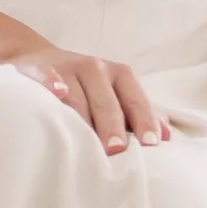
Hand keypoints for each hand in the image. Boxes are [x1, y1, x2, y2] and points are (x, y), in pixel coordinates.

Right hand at [6, 45, 167, 154]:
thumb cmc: (86, 86)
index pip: (135, 99)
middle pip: (106, 100)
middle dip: (112, 125)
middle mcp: (95, 68)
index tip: (151, 144)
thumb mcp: (114, 93)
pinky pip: (46, 74)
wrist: (40, 58)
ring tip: (85, 142)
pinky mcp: (39, 68)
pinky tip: (58, 94)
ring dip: (82, 117)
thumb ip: (138, 113)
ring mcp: (66, 67)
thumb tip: (167, 136)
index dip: (144, 120)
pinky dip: (52, 82)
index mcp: (118, 75)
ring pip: (77, 94)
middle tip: (116, 149)